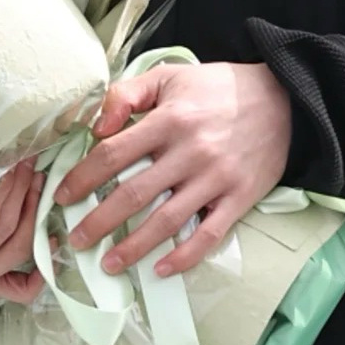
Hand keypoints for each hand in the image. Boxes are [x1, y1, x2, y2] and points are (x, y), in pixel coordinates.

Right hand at [0, 159, 46, 304]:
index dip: (1, 189)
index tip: (10, 159)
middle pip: (2, 231)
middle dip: (20, 192)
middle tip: (29, 159)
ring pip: (15, 251)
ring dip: (32, 213)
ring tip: (38, 180)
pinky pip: (17, 288)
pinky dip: (39, 269)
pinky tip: (50, 240)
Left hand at [54, 62, 291, 277]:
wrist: (282, 99)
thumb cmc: (217, 88)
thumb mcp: (169, 75)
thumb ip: (127, 94)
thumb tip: (97, 125)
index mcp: (169, 119)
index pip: (112, 154)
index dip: (82, 178)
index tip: (62, 196)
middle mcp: (190, 151)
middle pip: (134, 194)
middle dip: (99, 222)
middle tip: (75, 240)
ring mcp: (216, 178)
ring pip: (166, 221)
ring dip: (133, 247)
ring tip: (108, 264)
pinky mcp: (239, 198)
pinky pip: (208, 235)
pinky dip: (183, 256)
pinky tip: (160, 269)